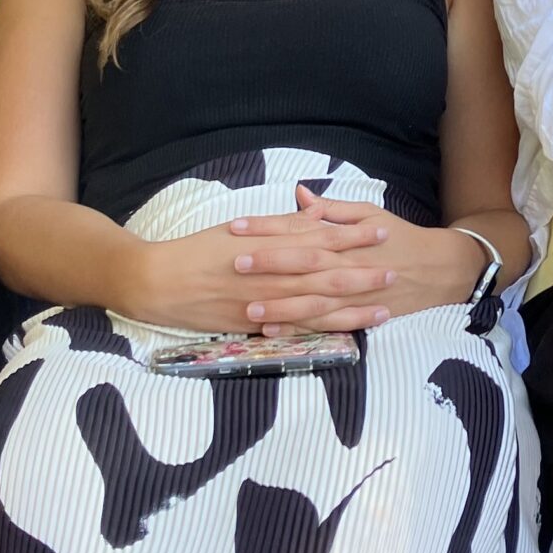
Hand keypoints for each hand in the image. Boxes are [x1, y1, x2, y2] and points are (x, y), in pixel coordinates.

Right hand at [124, 187, 396, 334]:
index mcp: (268, 247)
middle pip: (325, 276)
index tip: (382, 232)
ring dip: (351, 309)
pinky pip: (293, 332)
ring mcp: (263, 305)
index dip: (352, 237)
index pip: (319, 240)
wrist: (158, 284)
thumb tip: (315, 216)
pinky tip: (343, 336)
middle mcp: (270, 276)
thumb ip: (280, 226)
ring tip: (383, 309)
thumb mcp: (240, 230)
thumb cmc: (198, 250)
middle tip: (395, 271)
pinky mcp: (254, 329)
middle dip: (362, 275)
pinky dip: (319, 333)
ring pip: (316, 308)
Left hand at [212, 186, 479, 333]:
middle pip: (302, 265)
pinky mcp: (358, 316)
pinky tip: (273, 333)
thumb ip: (332, 209)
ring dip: (280, 305)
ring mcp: (352, 294)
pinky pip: (325, 325)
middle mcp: (347, 266)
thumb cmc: (398, 238)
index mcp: (345, 237)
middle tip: (234, 264)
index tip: (236, 227)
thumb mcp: (369, 214)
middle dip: (268, 265)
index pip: (298, 229)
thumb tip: (299, 194)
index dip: (266, 229)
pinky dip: (300, 330)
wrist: (438, 269)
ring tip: (248, 307)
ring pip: (311, 301)